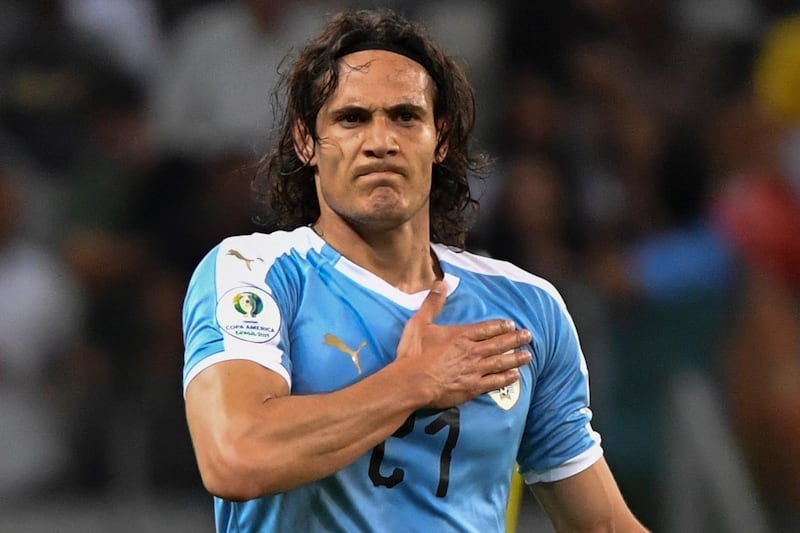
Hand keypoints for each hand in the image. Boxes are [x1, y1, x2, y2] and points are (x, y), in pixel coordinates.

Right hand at [395, 281, 531, 408]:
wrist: (412, 382)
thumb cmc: (413, 354)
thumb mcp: (420, 323)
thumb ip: (432, 303)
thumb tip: (441, 282)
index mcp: (460, 336)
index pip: (486, 329)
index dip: (500, 326)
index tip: (512, 324)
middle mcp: (471, 352)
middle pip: (498, 344)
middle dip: (515, 339)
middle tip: (528, 336)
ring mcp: (474, 370)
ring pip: (500, 362)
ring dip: (515, 358)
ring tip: (528, 356)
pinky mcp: (472, 388)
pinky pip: (494, 382)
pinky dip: (506, 378)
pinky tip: (515, 376)